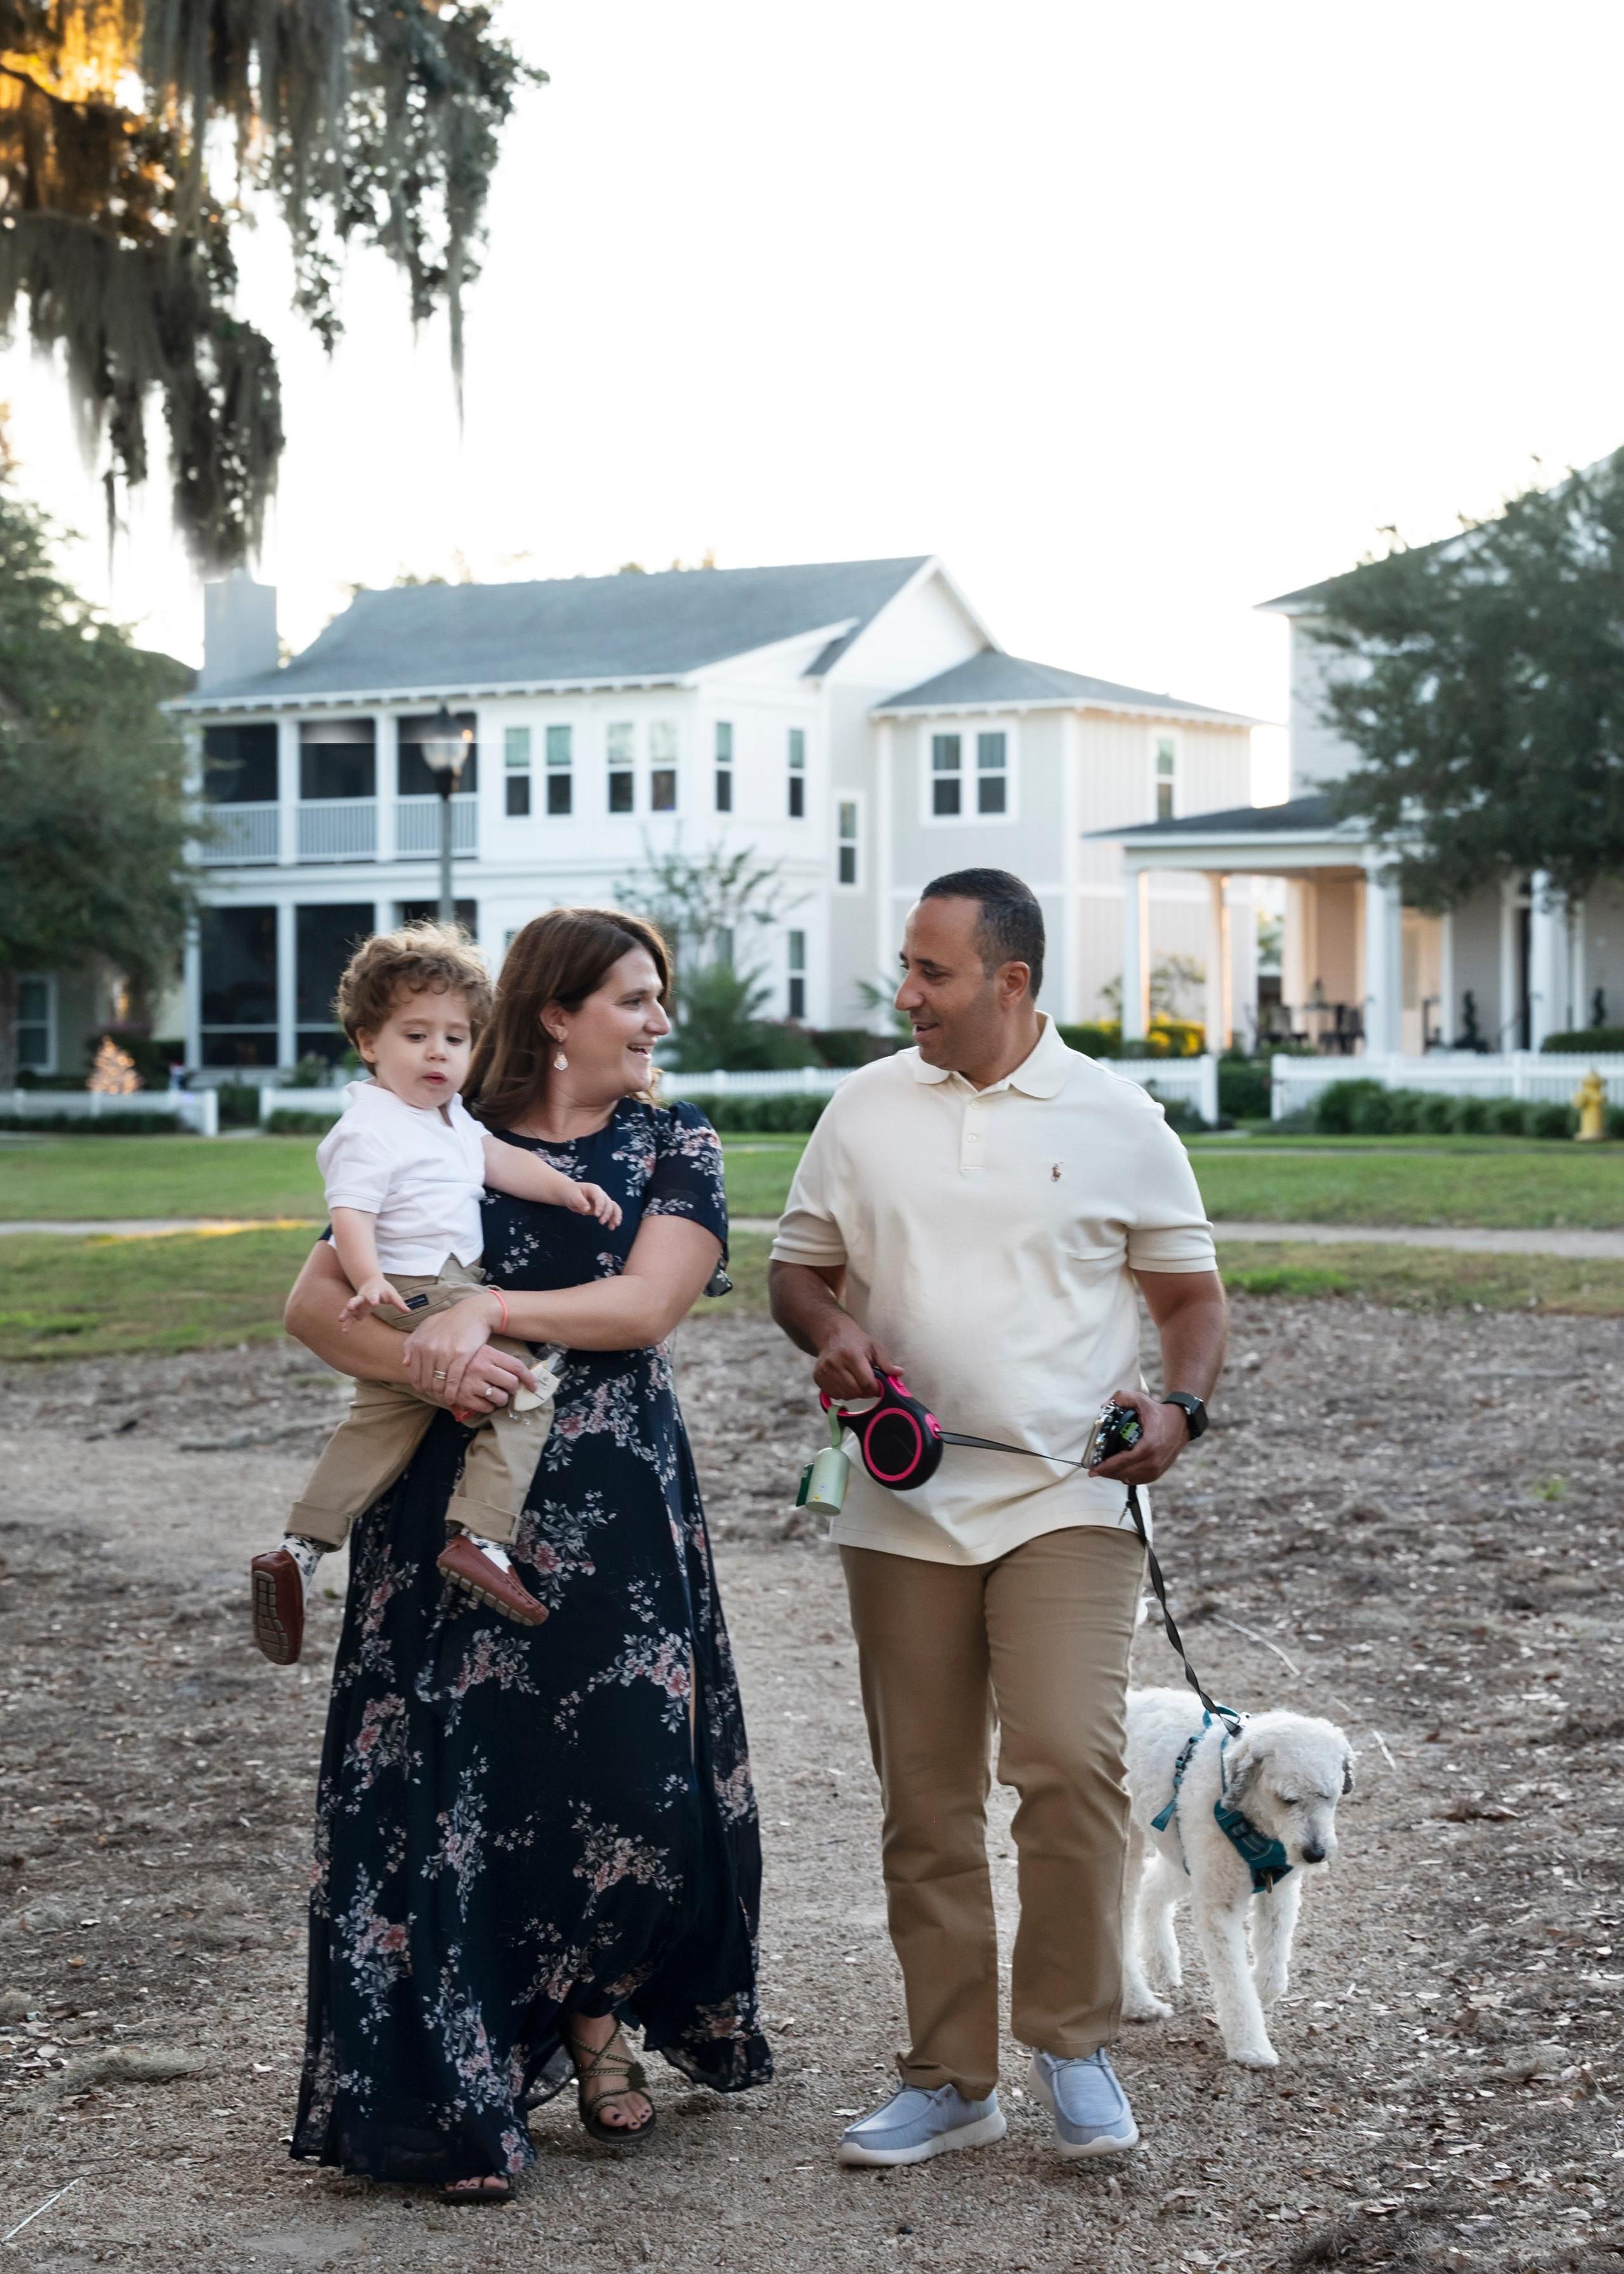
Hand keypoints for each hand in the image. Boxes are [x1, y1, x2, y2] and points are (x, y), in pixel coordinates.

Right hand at [341, 1274, 410, 1327]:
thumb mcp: (392, 1294)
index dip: (374, 1298)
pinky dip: (347, 1323)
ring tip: (341, 1320)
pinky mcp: (355, 1311)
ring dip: (346, 1313)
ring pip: (350, 1308)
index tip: (375, 1303)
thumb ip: (399, 1303)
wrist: (372, 1283)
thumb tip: (408, 1311)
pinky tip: (344, 1330)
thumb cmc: (384, 1289)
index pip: (373, 1295)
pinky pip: (350, 1317)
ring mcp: (358, 1304)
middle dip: (353, 1303)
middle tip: (349, 1306)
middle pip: (357, 1299)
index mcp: (373, 1293)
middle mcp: (363, 1298)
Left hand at [402, 1291, 537, 1409]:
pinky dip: (452, 1393)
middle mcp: (429, 1349)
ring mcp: (445, 1353)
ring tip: (444, 1399)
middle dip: (430, 1392)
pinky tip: (453, 1398)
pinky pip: (453, 1381)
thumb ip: (412, 1342)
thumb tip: (405, 1362)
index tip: (425, 1391)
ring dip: (441, 1395)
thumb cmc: (450, 1320)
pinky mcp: (460, 1356)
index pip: (414, 1374)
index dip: (419, 1386)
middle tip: (436, 1397)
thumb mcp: (426, 1326)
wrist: (473, 1313)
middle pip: (426, 1381)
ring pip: (438, 1383)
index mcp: (419, 1343)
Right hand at [433, 1344, 533, 1416]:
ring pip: (501, 1398)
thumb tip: (521, 1374)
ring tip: (497, 1396)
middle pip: (511, 1383)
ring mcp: (472, 1382)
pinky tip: (485, 1401)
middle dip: (513, 1389)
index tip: (534, 1386)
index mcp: (488, 1353)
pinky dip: (489, 1406)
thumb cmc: (462, 1353)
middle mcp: (481, 1367)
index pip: (517, 1367)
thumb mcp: (481, 1348)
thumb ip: (498, 1359)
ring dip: (502, 1399)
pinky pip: (485, 1407)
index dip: (529, 1378)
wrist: (433, 1356)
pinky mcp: (463, 1395)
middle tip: (509, 1389)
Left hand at [572, 1182, 622, 1229]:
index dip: (600, 1206)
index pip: (600, 1198)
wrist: (570, 1193)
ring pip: (613, 1207)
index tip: (597, 1215)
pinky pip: (611, 1213)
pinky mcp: (602, 1208)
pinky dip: (613, 1219)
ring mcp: (602, 1202)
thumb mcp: (573, 1196)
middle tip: (601, 1222)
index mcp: (594, 1189)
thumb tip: (587, 1209)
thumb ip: (580, 1202)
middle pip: (609, 1204)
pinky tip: (611, 1227)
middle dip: (607, 1213)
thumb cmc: (571, 1193)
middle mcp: (601, 1195)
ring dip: (615, 1216)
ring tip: (613, 1226)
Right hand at [810, 1312, 898, 1402]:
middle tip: (868, 1384)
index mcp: (851, 1354)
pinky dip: (843, 1393)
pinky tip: (846, 1382)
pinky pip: (834, 1394)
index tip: (879, 1387)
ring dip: (855, 1393)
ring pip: (845, 1395)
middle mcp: (835, 1363)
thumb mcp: (875, 1347)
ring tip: (857, 1381)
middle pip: (856, 1391)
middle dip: (866, 1392)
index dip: (876, 1389)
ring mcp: (824, 1371)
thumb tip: (899, 1373)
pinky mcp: (817, 1377)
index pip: (866, 1383)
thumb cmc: (856, 1342)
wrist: (832, 1334)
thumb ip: (887, 1361)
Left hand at [1089, 1389, 1190, 1485]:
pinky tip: (1119, 1472)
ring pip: (1131, 1478)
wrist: (1182, 1423)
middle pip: (1125, 1472)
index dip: (1107, 1466)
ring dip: (1116, 1476)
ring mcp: (1157, 1468)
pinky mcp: (1159, 1472)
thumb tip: (1103, 1406)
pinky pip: (1139, 1480)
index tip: (1093, 1469)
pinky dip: (1127, 1477)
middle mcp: (1154, 1460)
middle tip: (1094, 1470)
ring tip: (1104, 1470)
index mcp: (1149, 1445)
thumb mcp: (1141, 1399)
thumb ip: (1121, 1397)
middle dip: (1107, 1472)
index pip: (1124, 1461)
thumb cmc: (1159, 1412)